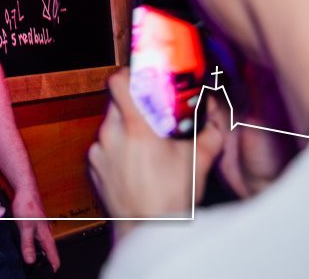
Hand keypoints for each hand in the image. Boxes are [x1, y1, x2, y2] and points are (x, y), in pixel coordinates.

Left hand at [11, 184, 59, 270]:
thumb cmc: (27, 204)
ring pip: (44, 244)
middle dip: (47, 262)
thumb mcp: (25, 227)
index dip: (53, 267)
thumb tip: (30, 260)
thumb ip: (28, 244)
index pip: (54, 256)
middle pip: (50, 251)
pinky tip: (28, 245)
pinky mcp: (36, 223)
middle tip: (40, 271)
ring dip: (40, 253)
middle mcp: (46, 232)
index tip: (50, 275)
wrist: (25, 188)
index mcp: (46, 235)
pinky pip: (38, 237)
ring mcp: (42, 227)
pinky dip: (35, 244)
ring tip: (35, 262)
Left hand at [86, 68, 223, 242]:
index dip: (127, 74)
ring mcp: (99, 152)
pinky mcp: (93, 167)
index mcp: (135, 129)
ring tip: (145, 143)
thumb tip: (215, 119)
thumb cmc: (170, 200)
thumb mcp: (198, 163)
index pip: (118, 82)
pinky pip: (103, 146)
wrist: (148, 232)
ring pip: (109, 125)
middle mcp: (111, 136)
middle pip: (115, 103)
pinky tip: (134, 163)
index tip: (138, 76)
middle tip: (151, 113)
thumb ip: (209, 134)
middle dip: (132, 105)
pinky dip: (116, 148)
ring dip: (124, 128)